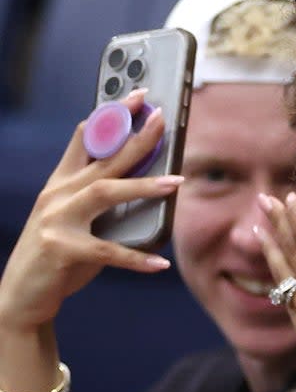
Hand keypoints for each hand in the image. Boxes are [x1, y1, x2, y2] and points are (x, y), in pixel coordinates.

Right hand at [0, 90, 176, 337]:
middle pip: (103, 160)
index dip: (110, 115)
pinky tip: (161, 264)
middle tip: (163, 119)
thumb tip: (147, 176)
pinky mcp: (61, 250)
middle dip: (135, 138)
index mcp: (60, 184)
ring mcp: (56, 221)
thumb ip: (98, 194)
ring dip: (144, 186)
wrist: (21, 296)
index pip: (84, 139)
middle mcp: (56, 195)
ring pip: (106, 193)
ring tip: (177, 182)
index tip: (137, 95)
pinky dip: (136, 258)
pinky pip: (107, 252)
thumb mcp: (73, 216)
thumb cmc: (57, 254)